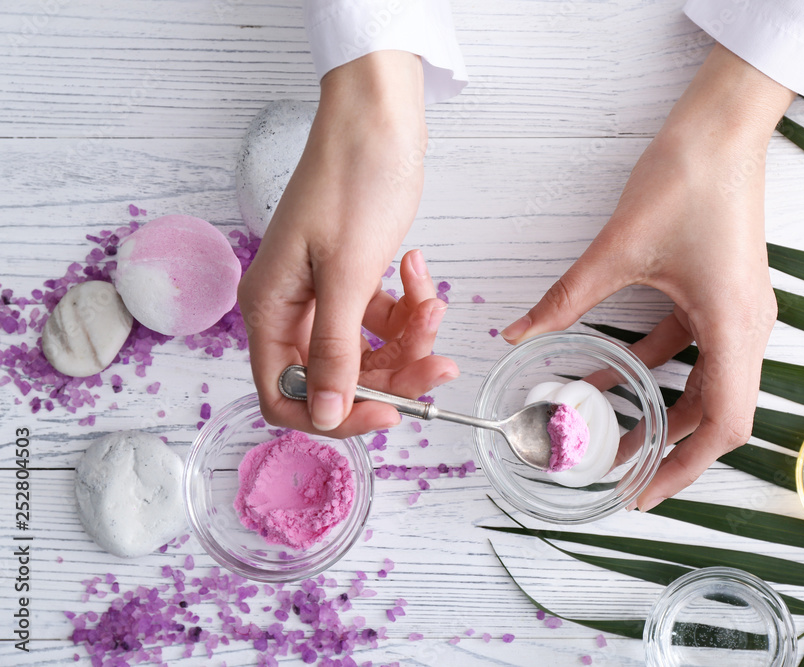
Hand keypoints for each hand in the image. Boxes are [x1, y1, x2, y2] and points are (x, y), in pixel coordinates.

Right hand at [239, 51, 458, 436]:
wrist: (378, 118)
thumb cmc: (352, 180)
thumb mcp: (347, 275)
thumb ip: (336, 352)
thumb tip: (327, 415)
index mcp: (270, 309)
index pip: (288, 396)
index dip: (337, 414)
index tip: (389, 411)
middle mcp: (291, 307)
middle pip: (339, 377)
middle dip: (395, 373)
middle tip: (439, 362)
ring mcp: (323, 292)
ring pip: (368, 349)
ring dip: (409, 337)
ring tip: (434, 302)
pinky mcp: (352, 277)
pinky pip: (381, 317)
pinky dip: (408, 306)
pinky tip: (420, 275)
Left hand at [502, 45, 794, 508]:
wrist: (721, 128)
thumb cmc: (687, 180)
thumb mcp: (618, 250)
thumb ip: (566, 299)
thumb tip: (518, 332)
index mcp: (734, 325)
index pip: (724, 423)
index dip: (686, 468)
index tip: (644, 492)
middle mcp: (747, 326)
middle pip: (717, 412)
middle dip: (670, 448)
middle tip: (623, 475)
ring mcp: (739, 311)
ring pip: (705, 382)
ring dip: (660, 408)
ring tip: (611, 433)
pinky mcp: (723, 294)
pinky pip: (693, 346)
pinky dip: (656, 367)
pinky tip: (608, 373)